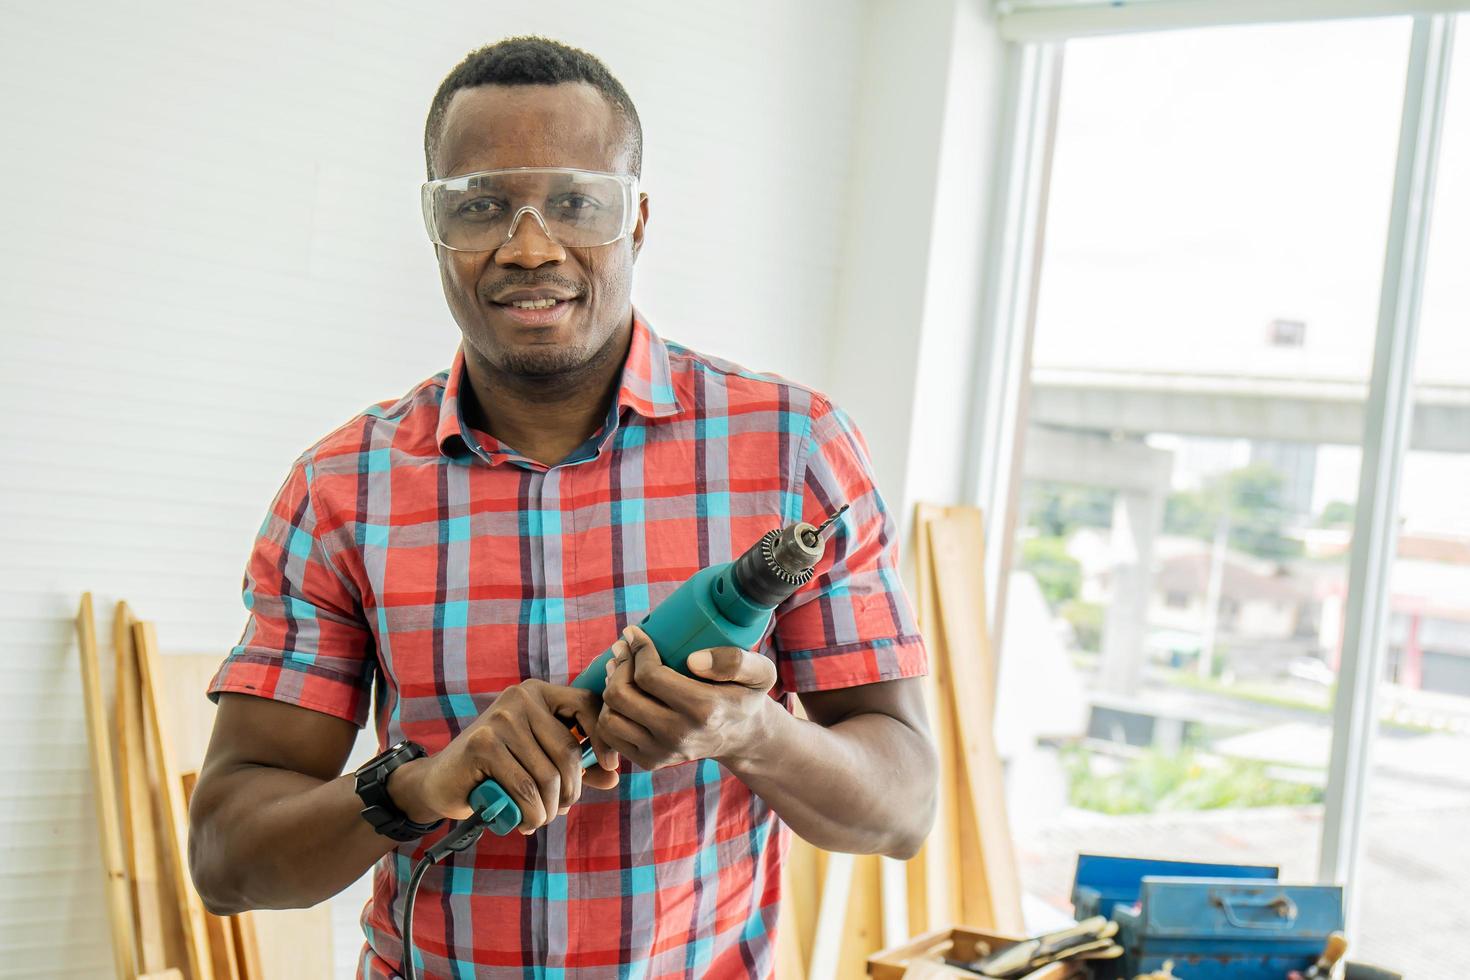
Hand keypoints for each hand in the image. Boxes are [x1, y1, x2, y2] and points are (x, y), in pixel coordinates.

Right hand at [387, 679, 618, 833]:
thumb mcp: (540, 762)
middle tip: (561, 808)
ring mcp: (500, 719)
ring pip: (547, 775)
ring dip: (550, 808)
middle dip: (571, 790)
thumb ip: (577, 766)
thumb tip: (614, 775)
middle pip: (568, 750)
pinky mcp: (483, 744)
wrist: (441, 781)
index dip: (603, 737)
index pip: (586, 704)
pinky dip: (532, 814)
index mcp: (538, 693)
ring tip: (541, 818)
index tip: (608, 766)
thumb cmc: (497, 770)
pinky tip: (526, 823)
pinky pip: (524, 788)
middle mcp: (520, 698)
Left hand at [598, 625, 778, 770]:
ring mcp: (662, 752)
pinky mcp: (649, 762)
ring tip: (620, 669)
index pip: (649, 676)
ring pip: (609, 718)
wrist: (742, 736)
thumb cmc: (746, 695)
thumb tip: (693, 660)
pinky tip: (622, 693)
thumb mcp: (760, 672)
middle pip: (621, 696)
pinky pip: (610, 735)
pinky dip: (609, 711)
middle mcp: (678, 735)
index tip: (634, 633)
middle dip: (619, 665)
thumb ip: (735, 660)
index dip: (637, 649)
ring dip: (610, 689)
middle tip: (623, 649)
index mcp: (703, 709)